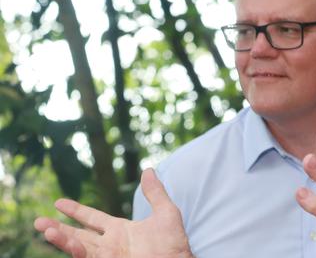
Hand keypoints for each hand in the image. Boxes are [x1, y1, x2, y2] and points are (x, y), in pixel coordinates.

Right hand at [34, 168, 192, 257]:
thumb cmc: (174, 244)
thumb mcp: (166, 213)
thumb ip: (155, 193)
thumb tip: (149, 170)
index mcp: (120, 230)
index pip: (92, 218)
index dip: (76, 210)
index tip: (58, 202)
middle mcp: (110, 245)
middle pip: (78, 235)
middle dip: (58, 228)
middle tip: (38, 220)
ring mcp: (108, 257)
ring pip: (78, 248)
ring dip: (61, 240)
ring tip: (45, 229)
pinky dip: (77, 251)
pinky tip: (70, 243)